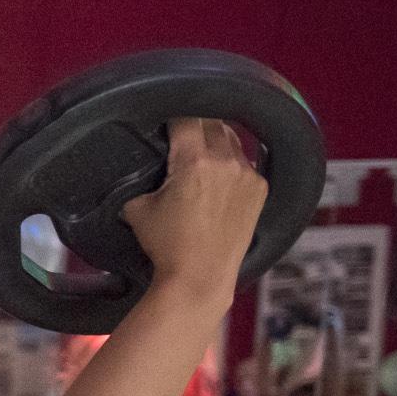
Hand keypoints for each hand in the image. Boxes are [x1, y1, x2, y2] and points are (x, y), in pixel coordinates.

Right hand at [121, 117, 262, 288]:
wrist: (200, 276)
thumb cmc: (169, 246)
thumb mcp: (137, 210)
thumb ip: (139, 183)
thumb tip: (139, 173)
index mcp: (194, 162)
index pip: (185, 119)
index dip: (172, 118)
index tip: (165, 123)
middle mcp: (225, 163)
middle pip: (212, 122)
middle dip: (196, 125)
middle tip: (181, 135)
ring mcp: (247, 175)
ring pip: (232, 139)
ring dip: (216, 140)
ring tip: (201, 153)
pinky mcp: (259, 189)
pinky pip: (246, 162)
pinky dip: (232, 163)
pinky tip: (219, 176)